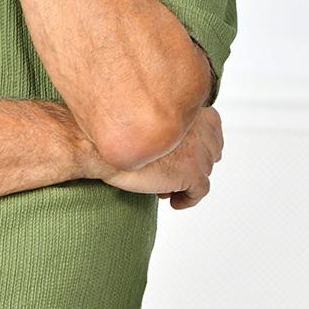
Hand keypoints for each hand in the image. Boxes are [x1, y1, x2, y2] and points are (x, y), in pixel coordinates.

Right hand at [95, 107, 223, 208]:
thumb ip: (159, 121)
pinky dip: (189, 199)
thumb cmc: (106, 133)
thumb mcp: (138, 115)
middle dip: (198, 162)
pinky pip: (200, 191)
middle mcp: (195, 124)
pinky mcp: (190, 170)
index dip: (204, 141)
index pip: (212, 123)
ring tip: (167, 188)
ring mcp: (195, 147)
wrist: (96, 147)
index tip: (193, 152)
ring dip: (188, 182)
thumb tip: (165, 143)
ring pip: (205, 171)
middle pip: (212, 149)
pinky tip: (175, 202)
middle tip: (178, 173)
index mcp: (184, 106)